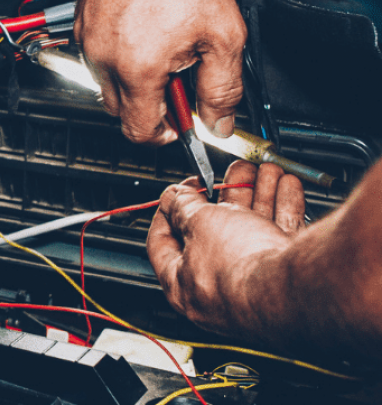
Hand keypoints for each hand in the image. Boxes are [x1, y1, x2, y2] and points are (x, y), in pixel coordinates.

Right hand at [74, 0, 246, 145]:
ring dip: (131, 76)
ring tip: (160, 45)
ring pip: (105, 80)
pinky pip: (95, 53)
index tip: (177, 124)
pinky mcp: (81, 20)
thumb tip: (219, 122)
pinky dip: (117, 51)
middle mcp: (104, 58)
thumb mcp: (224, 38)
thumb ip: (223, 90)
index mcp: (137, 69)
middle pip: (119, 109)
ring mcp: (88, 38)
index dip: (163, 133)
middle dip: (148, 104)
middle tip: (177, 79)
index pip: (138, 130)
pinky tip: (142, 27)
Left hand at [146, 161, 304, 335]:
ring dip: (258, 194)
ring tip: (265, 171)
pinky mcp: (287, 278)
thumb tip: (174, 198)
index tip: (177, 193)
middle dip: (227, 195)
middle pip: (215, 232)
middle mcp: (219, 291)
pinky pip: (280, 237)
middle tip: (231, 174)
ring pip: (252, 230)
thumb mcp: (198, 223)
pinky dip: (284, 207)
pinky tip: (287, 185)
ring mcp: (255, 286)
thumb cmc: (239, 266)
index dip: (167, 212)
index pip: (163, 244)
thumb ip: (182, 207)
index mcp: (184, 286)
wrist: (298, 286)